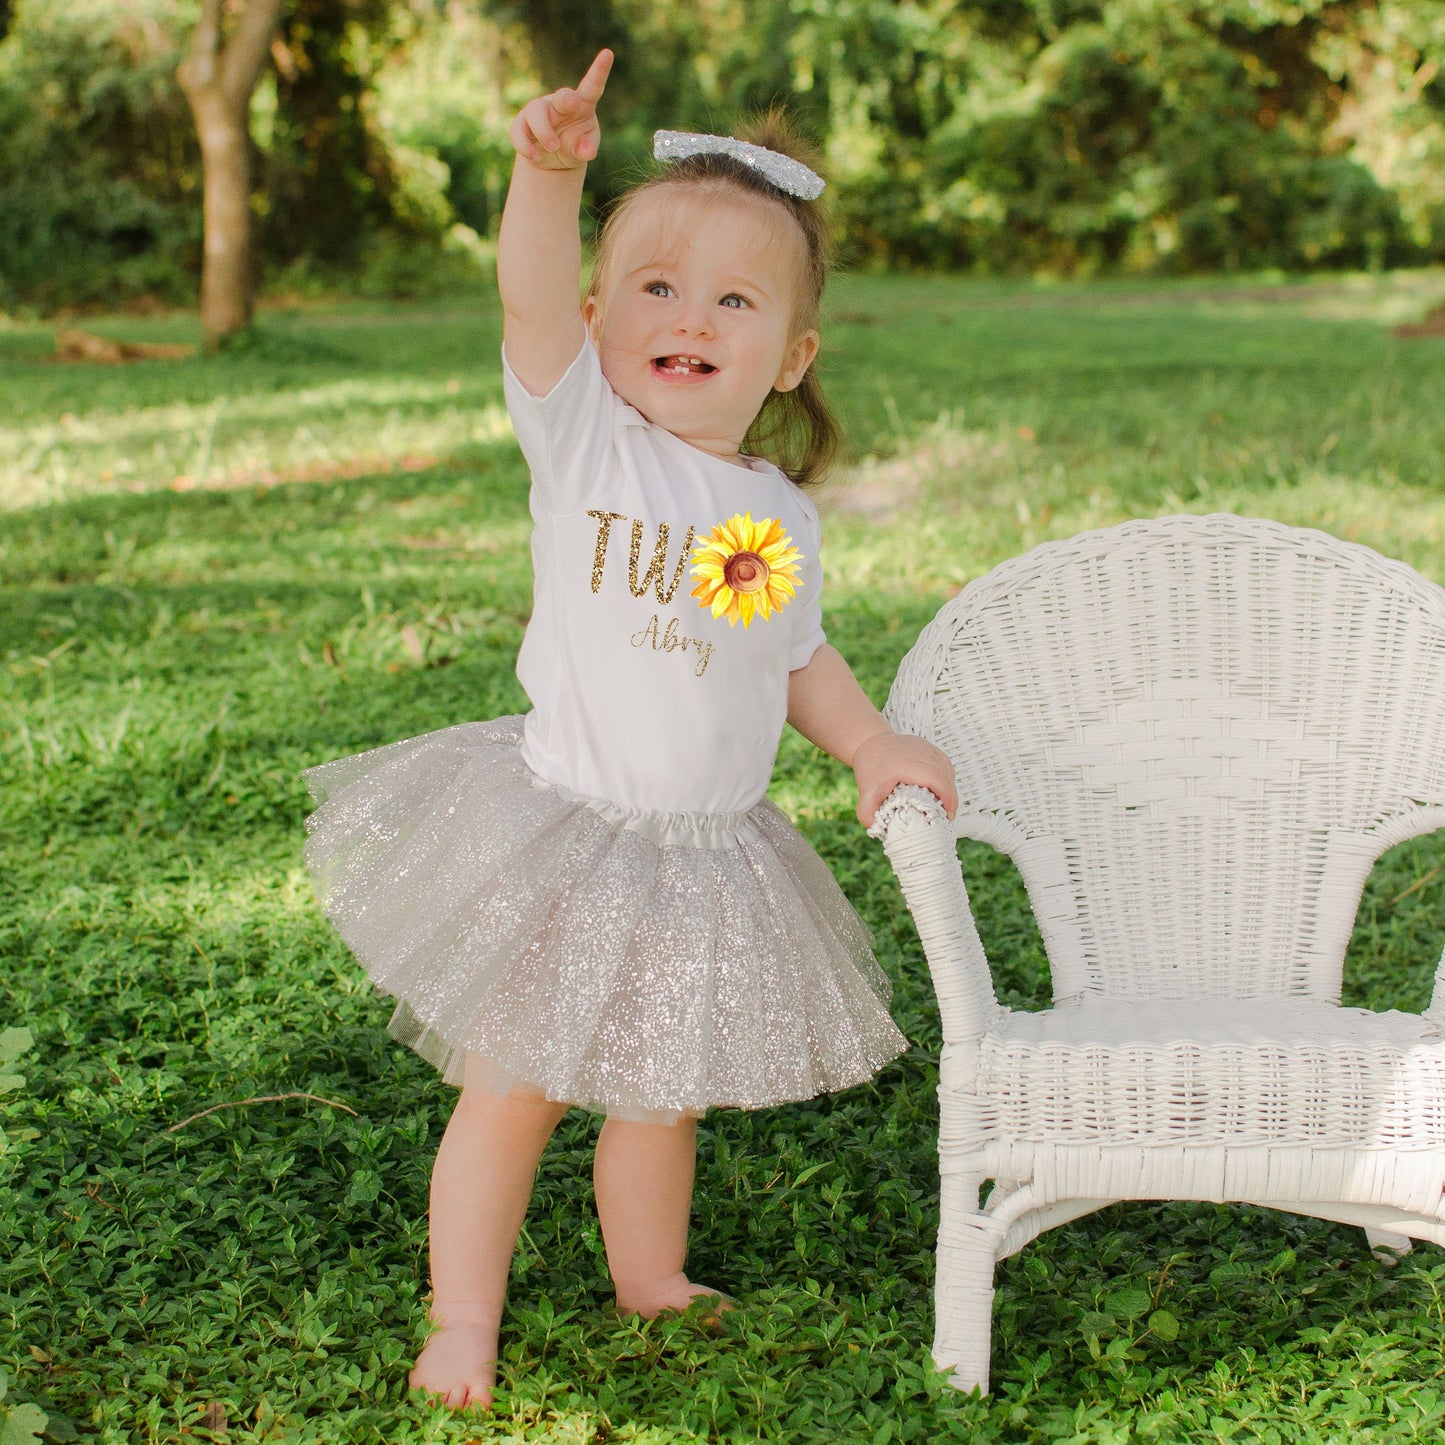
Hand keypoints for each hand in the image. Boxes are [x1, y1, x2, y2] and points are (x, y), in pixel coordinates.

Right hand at [509, 49, 612, 170]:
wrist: (552, 159)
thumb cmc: (575, 146)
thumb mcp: (584, 150)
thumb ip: (586, 149)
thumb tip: (588, 151)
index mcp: (582, 104)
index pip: (591, 87)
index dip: (599, 71)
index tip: (608, 54)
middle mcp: (560, 103)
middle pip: (561, 97)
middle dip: (566, 99)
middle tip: (573, 104)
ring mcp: (539, 111)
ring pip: (536, 113)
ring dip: (544, 132)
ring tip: (553, 148)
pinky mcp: (522, 124)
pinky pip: (519, 131)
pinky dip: (526, 146)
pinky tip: (536, 157)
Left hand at [851, 731, 957, 828]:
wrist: (870, 742)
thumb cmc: (871, 766)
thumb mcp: (866, 791)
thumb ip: (867, 812)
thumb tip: (877, 827)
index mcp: (906, 763)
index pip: (935, 777)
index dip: (946, 795)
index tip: (948, 813)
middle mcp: (919, 752)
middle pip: (945, 775)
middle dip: (950, 797)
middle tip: (947, 816)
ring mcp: (926, 748)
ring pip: (948, 769)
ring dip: (949, 788)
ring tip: (943, 804)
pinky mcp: (930, 747)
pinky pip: (945, 763)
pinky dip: (947, 778)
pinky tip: (941, 789)